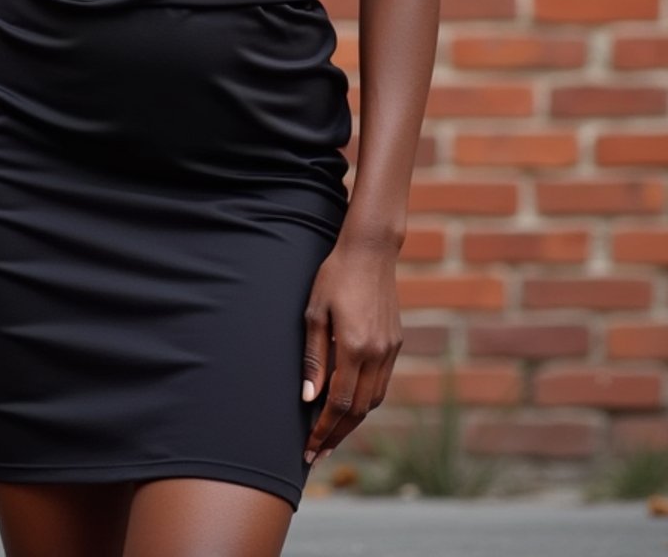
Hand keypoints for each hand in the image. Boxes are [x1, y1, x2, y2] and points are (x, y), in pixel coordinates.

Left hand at [300, 235, 402, 465]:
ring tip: (331, 435)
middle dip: (336, 435)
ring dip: (352, 422)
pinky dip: (365, 401)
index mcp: (355, 347)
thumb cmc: (335, 276)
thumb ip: (314, 358)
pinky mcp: (396, 343)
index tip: (309, 449)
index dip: (323, 430)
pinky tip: (350, 406)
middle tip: (317, 454)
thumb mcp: (315, 313)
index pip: (339, 404)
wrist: (370, 251)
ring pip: (373, 400)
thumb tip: (309, 397)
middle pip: (358, 410)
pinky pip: (381, 383)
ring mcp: (390, 349)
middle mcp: (378, 354)